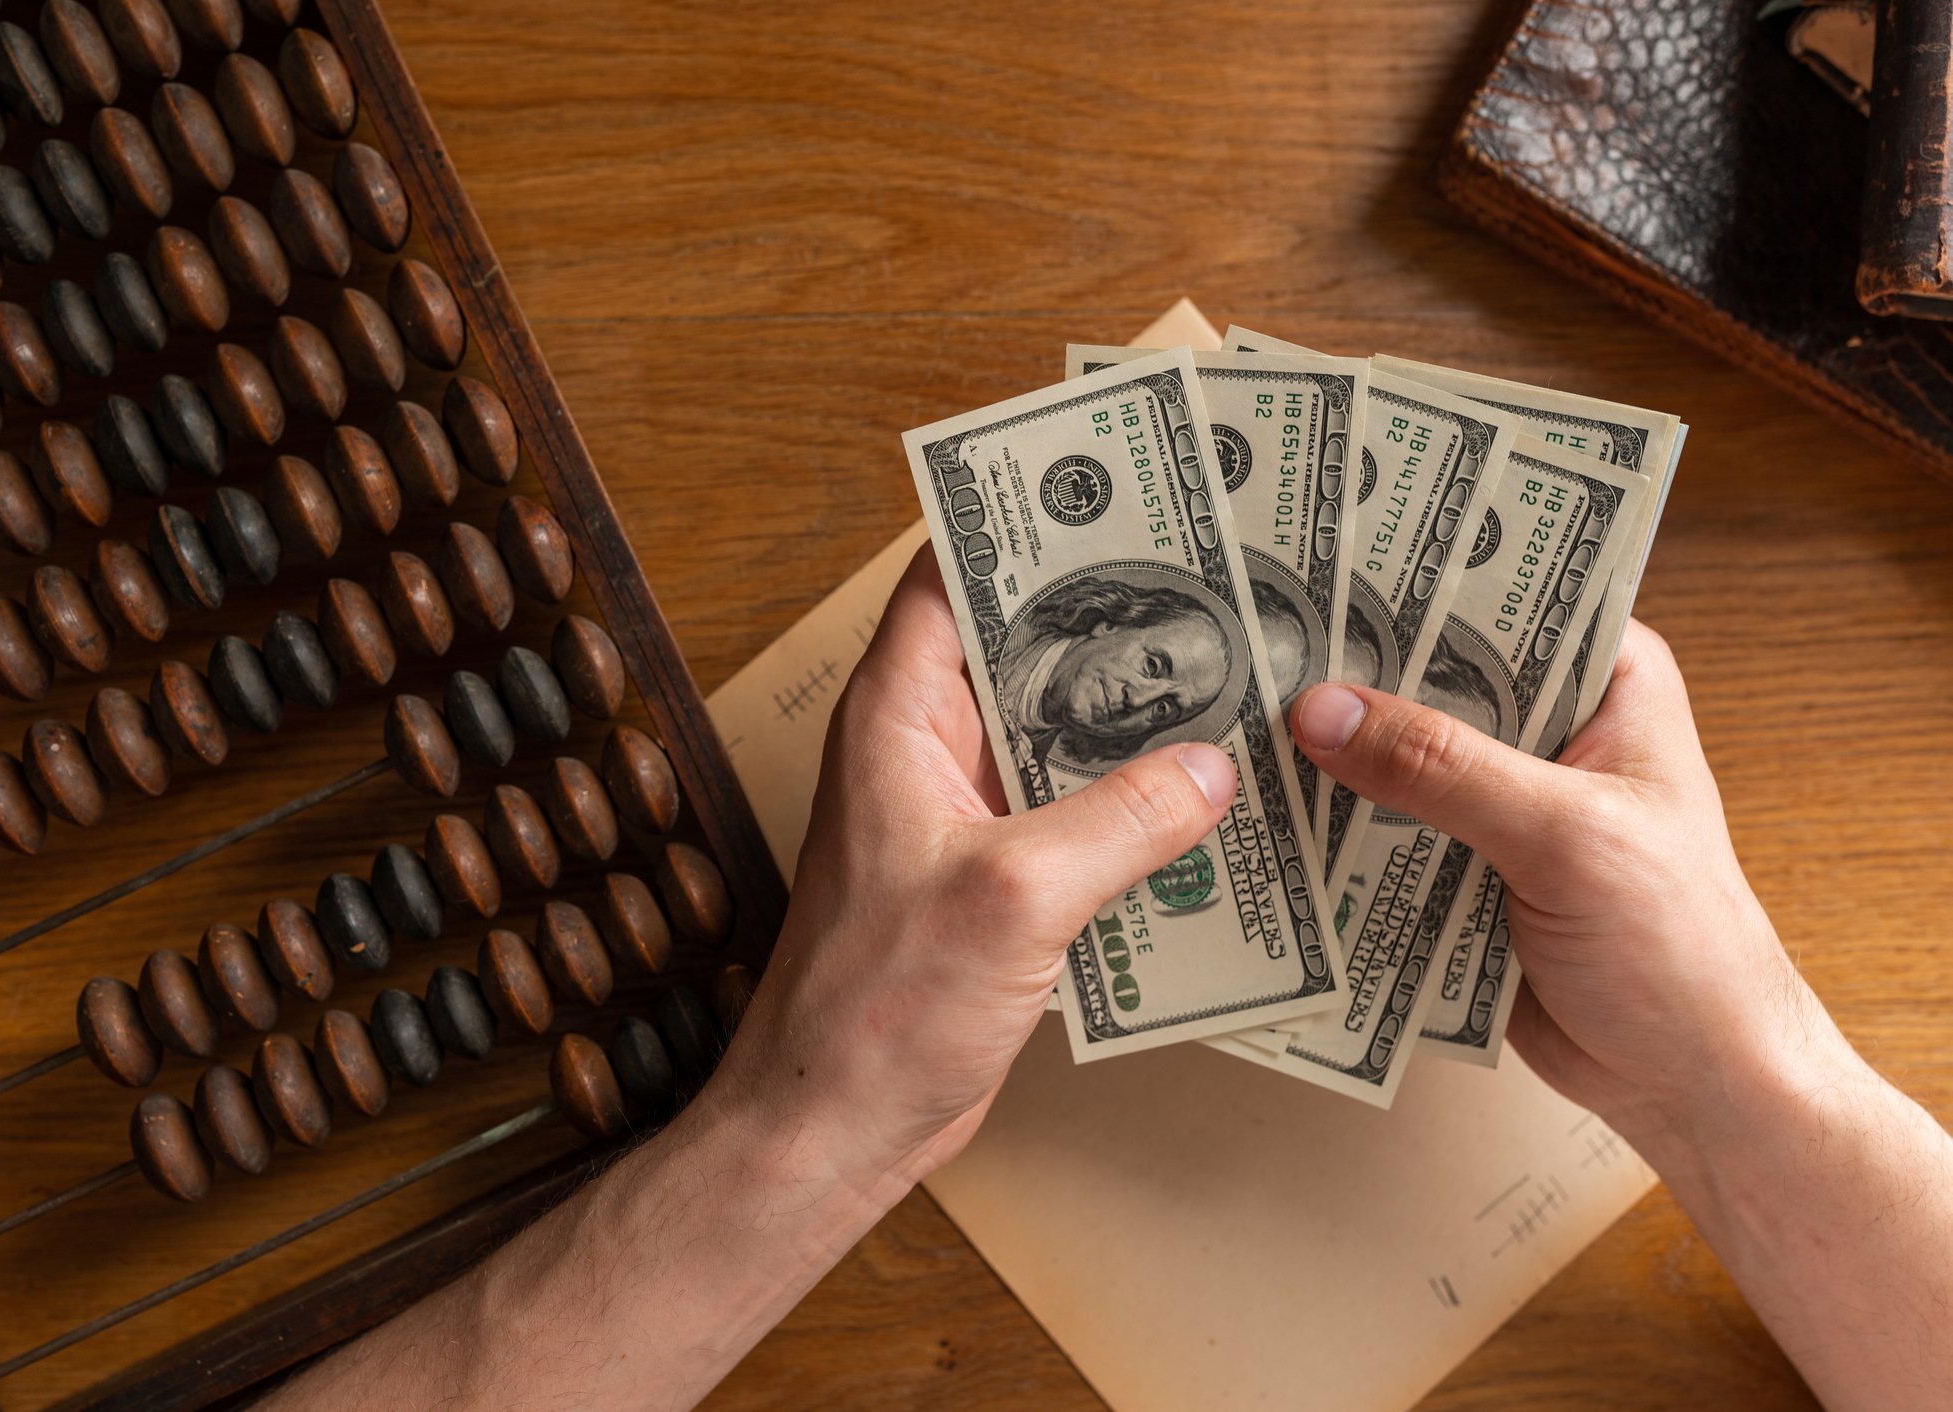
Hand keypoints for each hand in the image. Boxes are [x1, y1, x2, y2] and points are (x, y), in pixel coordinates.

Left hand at [702, 548, 1236, 1195]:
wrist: (835, 1125)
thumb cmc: (877, 1008)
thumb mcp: (1014, 895)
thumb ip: (1121, 819)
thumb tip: (1213, 768)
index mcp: (898, 716)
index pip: (952, 574)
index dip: (1027, 524)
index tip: (1118, 489)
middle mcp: (927, 750)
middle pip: (1024, 647)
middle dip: (1114, 618)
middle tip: (1218, 583)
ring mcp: (963, 815)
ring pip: (1060, 734)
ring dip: (1136, 719)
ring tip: (1239, 681)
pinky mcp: (996, 880)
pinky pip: (1076, 814)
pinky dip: (1136, 805)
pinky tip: (1216, 807)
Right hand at [1288, 620, 1846, 1145]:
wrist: (1692, 1082)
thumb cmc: (1679, 947)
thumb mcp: (1566, 836)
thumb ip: (1443, 769)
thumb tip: (1320, 711)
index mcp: (1604, 679)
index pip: (1498, 598)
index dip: (1411, 582)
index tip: (1313, 565)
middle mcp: (1548, 725)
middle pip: (1426, 675)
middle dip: (1345, 675)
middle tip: (1240, 651)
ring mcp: (1499, 799)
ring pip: (1391, 756)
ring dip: (1326, 759)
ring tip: (1227, 727)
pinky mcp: (1458, 867)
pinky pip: (1378, 833)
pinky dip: (1329, 832)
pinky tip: (1258, 817)